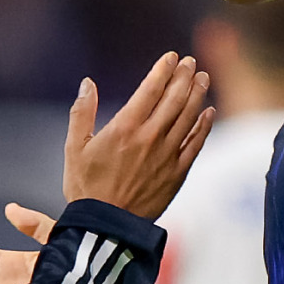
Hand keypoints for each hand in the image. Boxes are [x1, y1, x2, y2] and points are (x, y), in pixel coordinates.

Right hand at [62, 54, 213, 218]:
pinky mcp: (177, 174)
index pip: (150, 89)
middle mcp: (150, 137)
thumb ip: (82, 113)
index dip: (163, 70)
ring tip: (202, 78)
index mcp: (125, 127)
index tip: (171, 56)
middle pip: (174, 98)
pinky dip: (203, 126)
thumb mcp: (74, 148)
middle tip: (191, 62)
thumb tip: (88, 83)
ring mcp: (167, 156)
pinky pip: (195, 144)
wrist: (106, 226)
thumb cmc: (86, 188)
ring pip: (188, 117)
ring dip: (197, 95)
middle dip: (184, 76)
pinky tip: (208, 112)